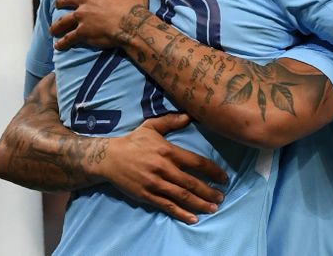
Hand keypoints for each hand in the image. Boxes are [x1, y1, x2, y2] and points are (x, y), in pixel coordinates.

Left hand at [51, 0, 149, 49]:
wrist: (132, 23)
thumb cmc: (134, 2)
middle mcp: (85, 0)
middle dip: (60, 1)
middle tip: (57, 3)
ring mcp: (82, 17)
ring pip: (63, 20)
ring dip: (57, 25)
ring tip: (52, 29)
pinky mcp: (83, 32)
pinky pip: (69, 37)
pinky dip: (63, 42)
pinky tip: (58, 45)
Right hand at [97, 112, 228, 224]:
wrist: (108, 158)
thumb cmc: (133, 141)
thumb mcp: (151, 126)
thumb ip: (171, 121)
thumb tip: (189, 115)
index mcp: (168, 152)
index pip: (196, 162)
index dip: (212, 171)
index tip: (224, 178)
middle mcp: (164, 169)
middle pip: (192, 183)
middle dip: (209, 191)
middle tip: (222, 197)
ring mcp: (155, 184)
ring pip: (182, 196)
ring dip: (200, 203)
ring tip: (213, 208)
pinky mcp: (146, 195)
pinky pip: (167, 206)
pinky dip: (181, 213)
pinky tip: (193, 218)